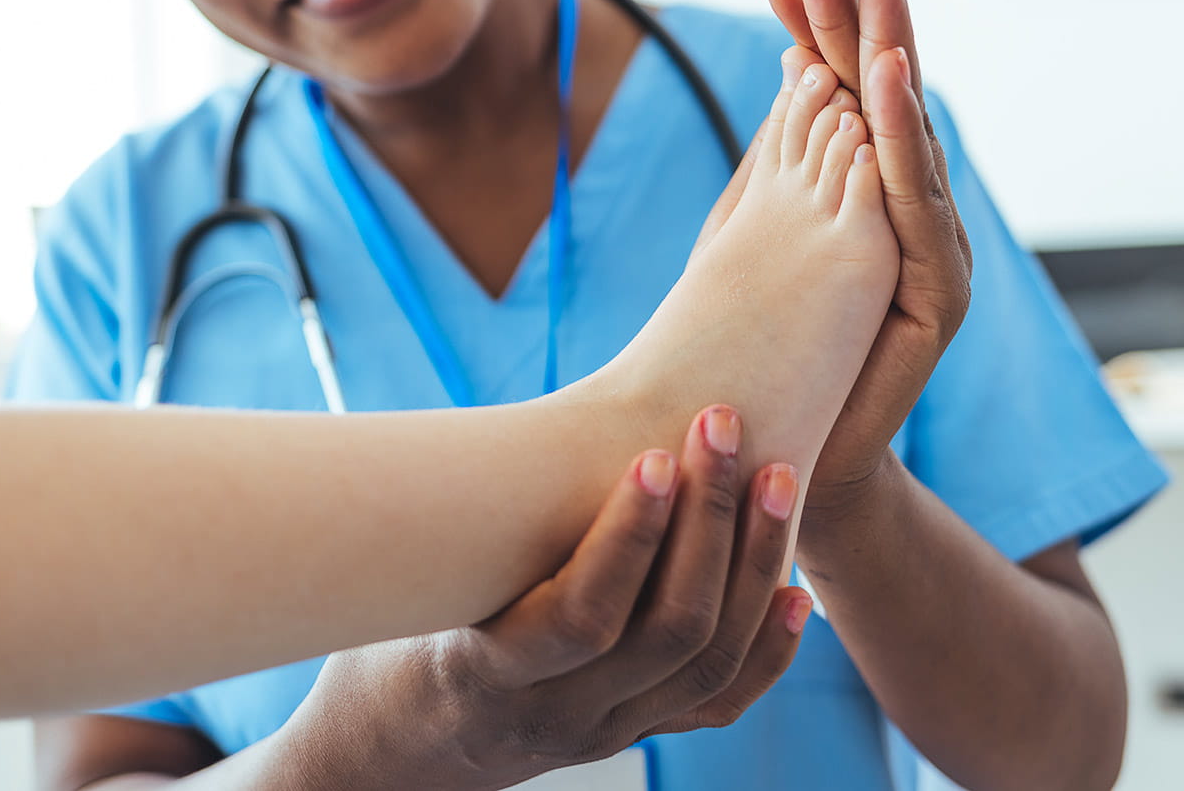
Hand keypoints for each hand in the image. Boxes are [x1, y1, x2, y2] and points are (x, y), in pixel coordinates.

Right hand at [270, 407, 810, 790]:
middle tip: (720, 426)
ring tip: (773, 478)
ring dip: (750, 563)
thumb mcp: (412, 599)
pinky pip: (718, 705)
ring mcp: (608, 732)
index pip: (584, 616)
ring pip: (707, 663)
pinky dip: (767, 649)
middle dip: (708, 520)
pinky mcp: (635, 734)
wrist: (396, 760)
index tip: (653, 455)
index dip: (630, 536)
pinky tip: (794, 591)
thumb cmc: (389, 652)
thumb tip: (520, 435)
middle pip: (668, 631)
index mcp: (489, 676)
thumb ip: (472, 543)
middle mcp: (561, 717)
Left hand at [704, 0, 971, 520]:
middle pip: (880, 100)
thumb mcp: (761, 237)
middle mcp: (898, 212)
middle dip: (861, 17)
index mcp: (856, 193)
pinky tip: (888, 85)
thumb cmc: (771, 354)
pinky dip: (902, 143)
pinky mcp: (935, 295)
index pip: (836, 94)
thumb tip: (791, 66)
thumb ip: (782, 157)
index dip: (814, 28)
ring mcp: (922, 250)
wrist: (783, 460)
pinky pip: (916, 207)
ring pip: (907, 141)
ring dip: (889, 57)